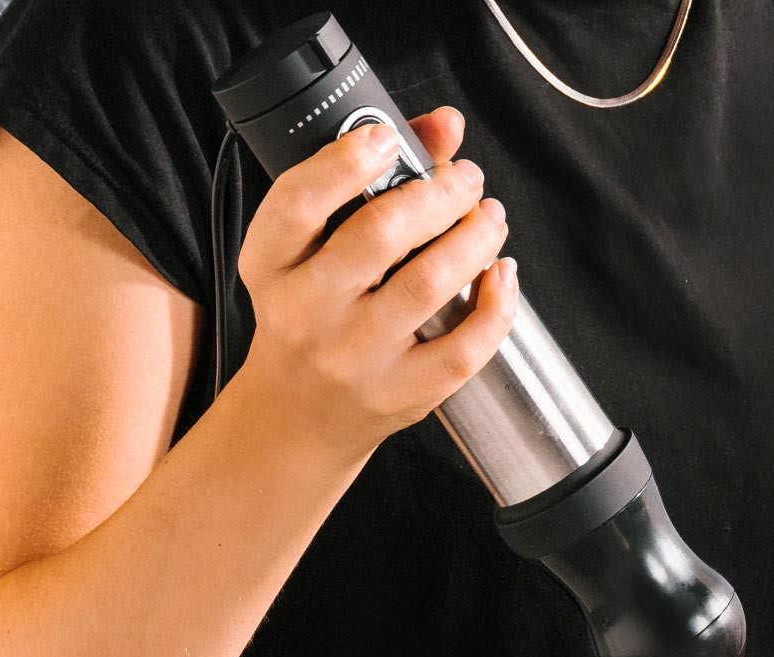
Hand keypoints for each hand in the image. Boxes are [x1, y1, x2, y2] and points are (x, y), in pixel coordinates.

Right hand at [233, 107, 517, 457]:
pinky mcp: (401, 393)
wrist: (297, 414)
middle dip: (439, 192)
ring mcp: (355, 357)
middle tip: (468, 178)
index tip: (387, 139)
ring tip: (490, 217)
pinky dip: (496, 303)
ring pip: (428, 283)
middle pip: (379, 234)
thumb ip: (369, 179)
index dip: (345, 163)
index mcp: (272, 266)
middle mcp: (307, 312)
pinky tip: (501, 274)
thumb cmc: (311, 315)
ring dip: (475, 237)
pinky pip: (463, 347)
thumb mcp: (309, 250)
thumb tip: (445, 127)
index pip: (297, 203)